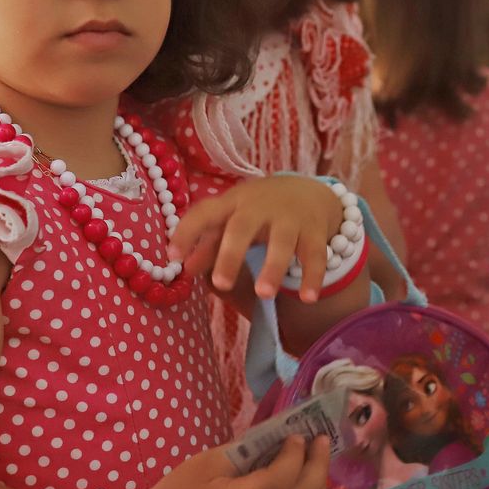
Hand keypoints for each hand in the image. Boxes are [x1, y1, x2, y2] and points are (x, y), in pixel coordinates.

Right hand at [145, 435, 329, 488]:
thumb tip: (281, 436)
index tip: (296, 436)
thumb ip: (246, 449)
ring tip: (317, 462)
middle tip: (321, 440)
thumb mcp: (207, 463)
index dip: (294, 457)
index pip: (279, 482)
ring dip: (319, 486)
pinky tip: (305, 486)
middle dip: (318, 466)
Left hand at [168, 175, 343, 302]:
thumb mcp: (232, 219)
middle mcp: (259, 207)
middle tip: (221, 284)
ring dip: (273, 267)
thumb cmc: (258, 211)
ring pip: (282, 241)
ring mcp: (289, 218)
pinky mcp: (314, 230)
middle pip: (242, 227)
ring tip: (264, 294)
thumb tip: (185, 269)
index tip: (172, 258)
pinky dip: (312, 276)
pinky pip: (315, 254)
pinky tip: (308, 298)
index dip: (187, 233)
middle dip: (231, 254)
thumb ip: (209, 244)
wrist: (306, 191)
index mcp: (231, 203)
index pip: (204, 213)